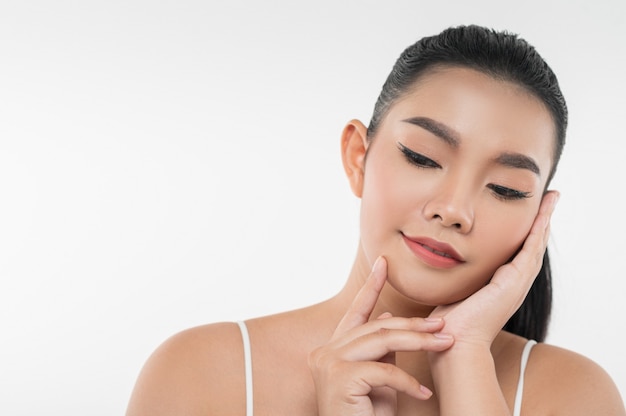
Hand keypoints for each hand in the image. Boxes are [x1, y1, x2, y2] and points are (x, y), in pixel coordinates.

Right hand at [308, 257, 454, 415]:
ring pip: (382, 341)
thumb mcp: (378, 381)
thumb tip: (390, 318)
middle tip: (444, 324)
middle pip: (377, 327)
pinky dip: (407, 383)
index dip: (372, 288)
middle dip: (414, 325)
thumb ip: (380, 350)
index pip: (356, 312)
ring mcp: (328, 363)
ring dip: (419, 343)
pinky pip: (383, 371)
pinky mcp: (338, 378)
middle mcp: (326, 351)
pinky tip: (423, 393)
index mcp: (334, 349)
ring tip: (445, 344)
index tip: (385, 264)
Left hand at [429, 190, 559, 348]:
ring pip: (536, 245)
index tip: (530, 212)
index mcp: (501, 285)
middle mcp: (513, 284)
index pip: (517, 251)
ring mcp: (516, 284)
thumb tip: (439, 259)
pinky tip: (542, 215)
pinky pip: (530, 251)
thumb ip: (456, 276)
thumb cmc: (449, 324)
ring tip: (551, 199)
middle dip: (540, 221)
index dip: (525, 231)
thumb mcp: (454, 290)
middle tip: (549, 198)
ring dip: (543, 221)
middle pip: (532, 245)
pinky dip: (538, 232)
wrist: (455, 345)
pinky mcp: (513, 283)